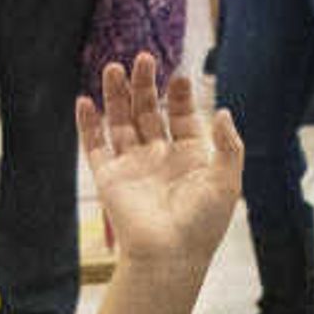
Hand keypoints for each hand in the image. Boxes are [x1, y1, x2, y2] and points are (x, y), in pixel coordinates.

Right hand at [79, 56, 245, 268]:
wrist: (168, 255)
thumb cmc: (202, 224)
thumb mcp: (227, 181)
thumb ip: (228, 145)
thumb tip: (224, 111)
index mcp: (189, 159)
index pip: (183, 118)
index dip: (180, 96)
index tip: (180, 76)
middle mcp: (159, 158)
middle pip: (149, 112)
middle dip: (146, 85)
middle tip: (145, 58)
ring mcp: (132, 166)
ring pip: (121, 121)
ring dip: (116, 95)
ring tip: (114, 67)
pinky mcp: (109, 177)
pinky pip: (95, 145)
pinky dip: (87, 124)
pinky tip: (85, 100)